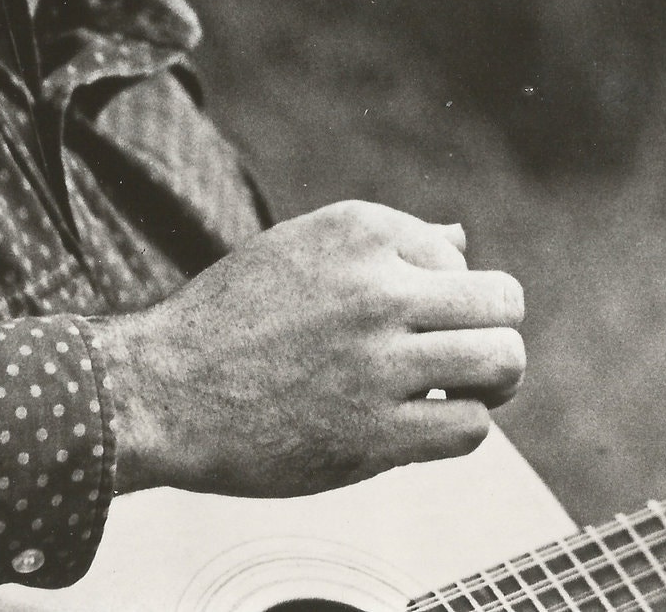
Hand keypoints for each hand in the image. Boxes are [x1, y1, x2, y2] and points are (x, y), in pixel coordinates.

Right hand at [91, 200, 525, 496]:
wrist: (160, 390)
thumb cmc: (233, 318)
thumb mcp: (304, 248)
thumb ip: (388, 242)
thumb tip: (462, 237)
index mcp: (360, 231)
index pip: (459, 256)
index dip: (445, 293)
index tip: (409, 318)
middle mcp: (376, 289)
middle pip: (504, 302)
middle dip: (495, 328)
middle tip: (466, 354)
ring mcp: (377, 363)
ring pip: (502, 361)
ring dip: (493, 380)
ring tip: (462, 388)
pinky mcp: (373, 434)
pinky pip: (469, 427)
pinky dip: (460, 426)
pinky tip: (422, 423)